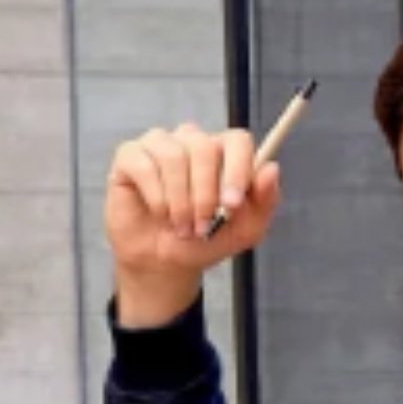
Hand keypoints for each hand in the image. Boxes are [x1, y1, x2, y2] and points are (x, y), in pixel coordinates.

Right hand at [106, 124, 282, 326]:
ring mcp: (160, 145)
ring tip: (180, 226)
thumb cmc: (203, 241)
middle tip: (202, 226)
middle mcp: (192, 142)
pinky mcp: (131, 156)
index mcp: (223, 154)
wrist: (163, 263)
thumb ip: (263, 202)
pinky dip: (156, 198)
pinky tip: (159, 213)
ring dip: (179, 201)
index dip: (238, 169)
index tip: (232, 204)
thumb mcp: (244, 231)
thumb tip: (271, 168)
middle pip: (204, 147)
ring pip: (174, 156)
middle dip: (205, 195)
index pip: (237, 140)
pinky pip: (145, 166)